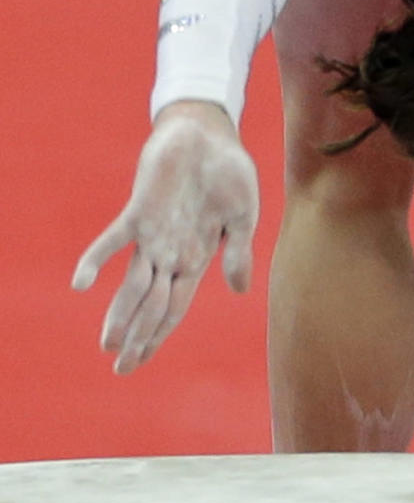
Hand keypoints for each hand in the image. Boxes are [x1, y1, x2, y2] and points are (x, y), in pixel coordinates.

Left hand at [72, 101, 259, 372]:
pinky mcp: (140, 212)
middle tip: (120, 368)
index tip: (140, 362)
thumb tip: (239, 293)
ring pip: (134, 284)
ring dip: (122, 313)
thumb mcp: (244, 215)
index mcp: (196, 259)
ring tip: (108, 343)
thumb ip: (239, 252)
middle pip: (151, 305)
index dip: (158, 336)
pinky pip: (114, 240)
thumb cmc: (230, 173)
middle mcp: (171, 254)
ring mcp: (153, 235)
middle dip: (138, 337)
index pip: (173, 308)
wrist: (209, 133)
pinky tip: (81, 283)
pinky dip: (97, 260)